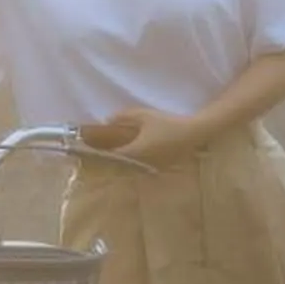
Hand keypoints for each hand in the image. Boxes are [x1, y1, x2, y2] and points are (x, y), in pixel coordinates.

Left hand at [79, 107, 199, 169]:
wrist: (193, 134)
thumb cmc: (167, 124)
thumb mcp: (144, 116)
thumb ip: (124, 117)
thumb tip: (108, 119)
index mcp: (134, 152)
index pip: (112, 157)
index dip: (101, 153)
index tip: (92, 149)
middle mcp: (140, 164)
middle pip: (120, 165)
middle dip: (111, 159)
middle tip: (101, 152)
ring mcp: (150, 168)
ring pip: (130, 167)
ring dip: (122, 162)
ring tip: (116, 154)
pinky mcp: (159, 167)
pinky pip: (140, 167)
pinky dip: (134, 162)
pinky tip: (135, 156)